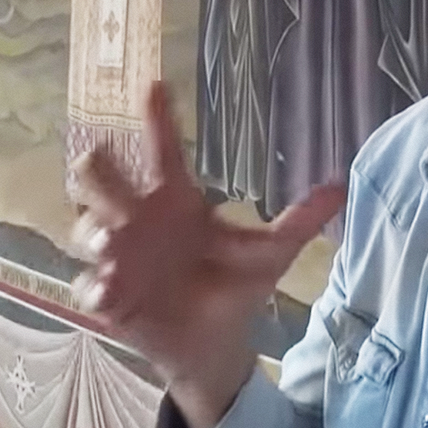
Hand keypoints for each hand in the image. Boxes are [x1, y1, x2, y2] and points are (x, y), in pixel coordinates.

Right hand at [70, 83, 343, 427]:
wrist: (216, 341)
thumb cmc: (236, 284)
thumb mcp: (272, 252)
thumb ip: (301, 218)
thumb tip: (343, 185)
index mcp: (178, 199)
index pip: (164, 151)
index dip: (158, 119)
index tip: (155, 85)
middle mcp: (141, 219)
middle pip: (101, 179)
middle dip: (97, 170)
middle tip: (99, 161)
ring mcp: (119, 256)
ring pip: (84, 227)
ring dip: (92, 231)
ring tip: (112, 241)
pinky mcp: (109, 296)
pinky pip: (89, 286)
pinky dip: (95, 287)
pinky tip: (109, 291)